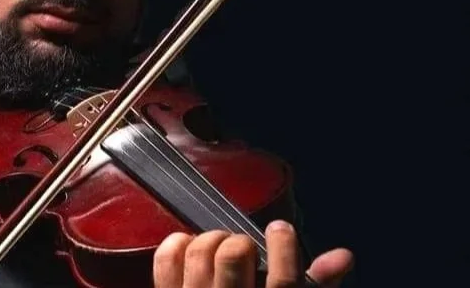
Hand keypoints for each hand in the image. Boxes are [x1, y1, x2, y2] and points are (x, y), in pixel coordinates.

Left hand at [151, 220, 353, 286]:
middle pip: (233, 256)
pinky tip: (189, 246)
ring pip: (199, 253)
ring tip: (220, 245)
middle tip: (244, 246)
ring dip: (211, 239)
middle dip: (240, 241)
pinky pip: (167, 261)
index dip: (283, 246)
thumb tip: (343, 256)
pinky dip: (177, 244)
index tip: (280, 228)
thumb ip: (319, 286)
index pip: (282, 282)